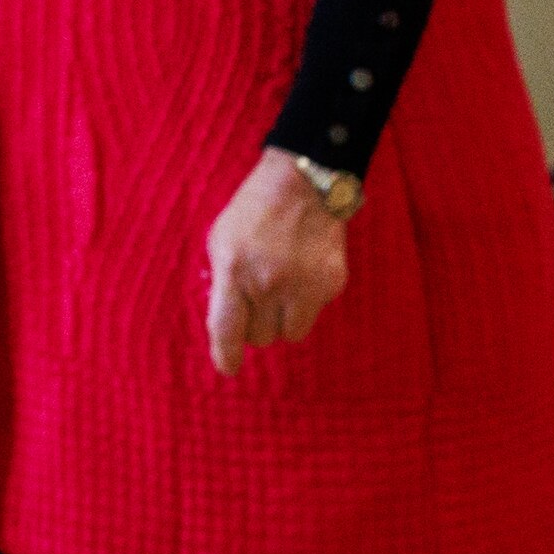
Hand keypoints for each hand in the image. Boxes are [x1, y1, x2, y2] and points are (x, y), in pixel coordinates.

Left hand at [205, 151, 349, 375]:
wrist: (303, 185)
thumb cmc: (253, 213)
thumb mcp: (221, 240)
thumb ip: (222, 281)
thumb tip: (227, 324)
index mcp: (234, 269)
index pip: (227, 327)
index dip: (225, 354)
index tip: (227, 368)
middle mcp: (268, 282)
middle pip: (261, 337)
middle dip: (256, 327)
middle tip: (257, 303)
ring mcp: (304, 285)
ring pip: (290, 333)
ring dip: (283, 320)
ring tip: (280, 290)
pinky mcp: (331, 284)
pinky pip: (314, 312)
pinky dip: (306, 302)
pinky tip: (302, 273)